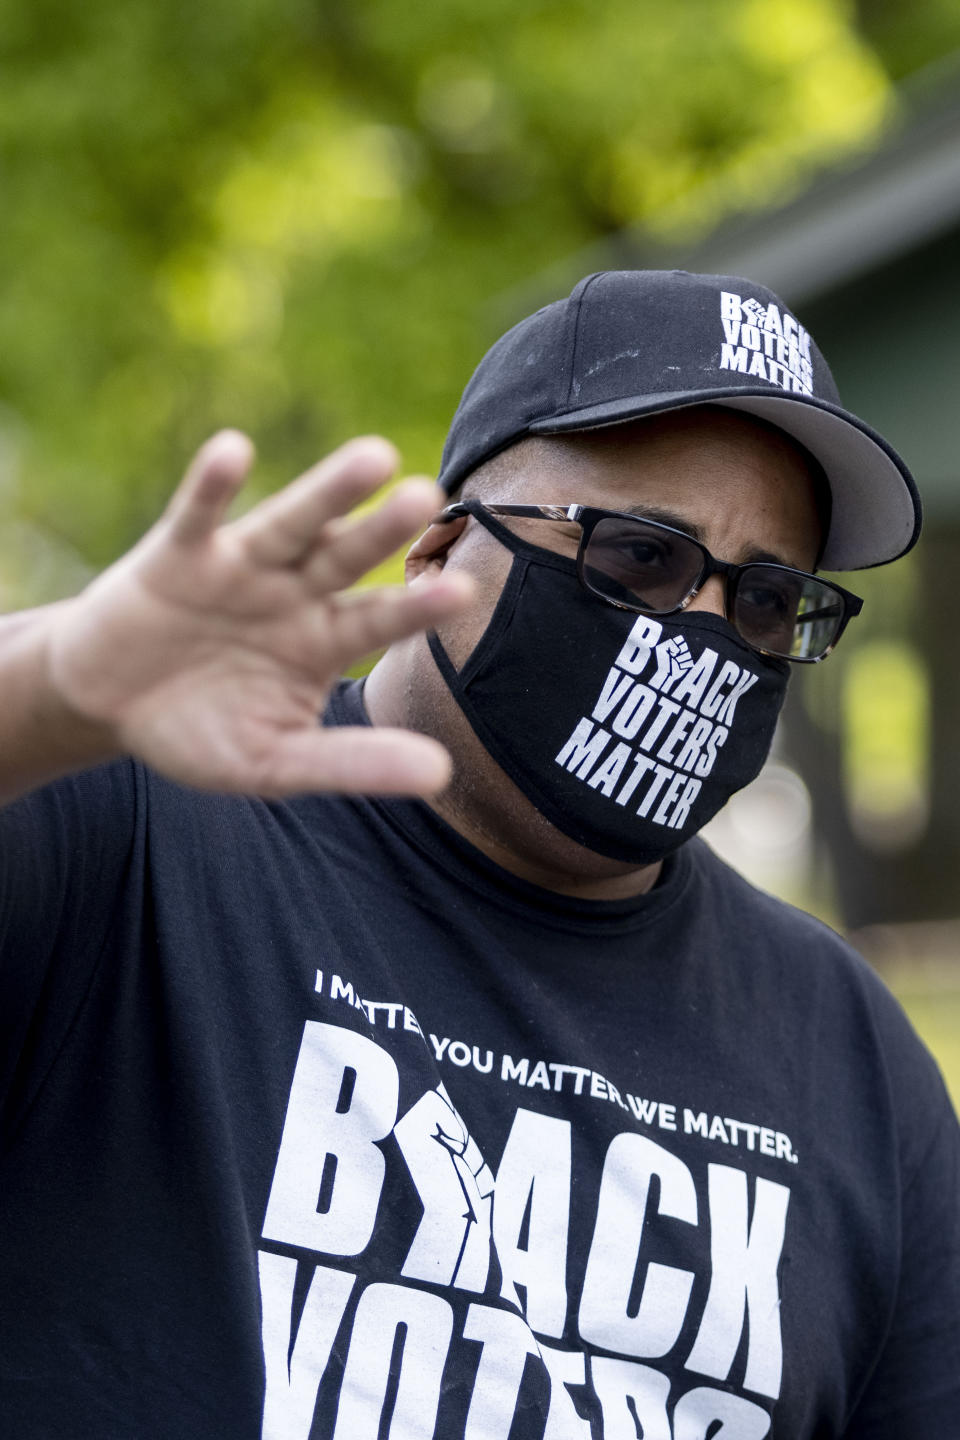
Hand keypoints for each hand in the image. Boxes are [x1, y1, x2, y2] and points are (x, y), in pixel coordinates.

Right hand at [44, 431, 471, 795]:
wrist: (110, 707)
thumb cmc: (201, 732)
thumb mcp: (277, 761)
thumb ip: (351, 763)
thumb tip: (440, 774)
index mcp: (324, 640)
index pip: (379, 619)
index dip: (416, 605)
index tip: (464, 589)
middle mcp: (293, 593)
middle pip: (345, 557)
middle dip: (382, 529)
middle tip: (426, 495)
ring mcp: (239, 568)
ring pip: (290, 524)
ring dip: (327, 493)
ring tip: (374, 457)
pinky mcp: (177, 554)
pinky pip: (198, 514)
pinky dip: (211, 485)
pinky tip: (233, 450)